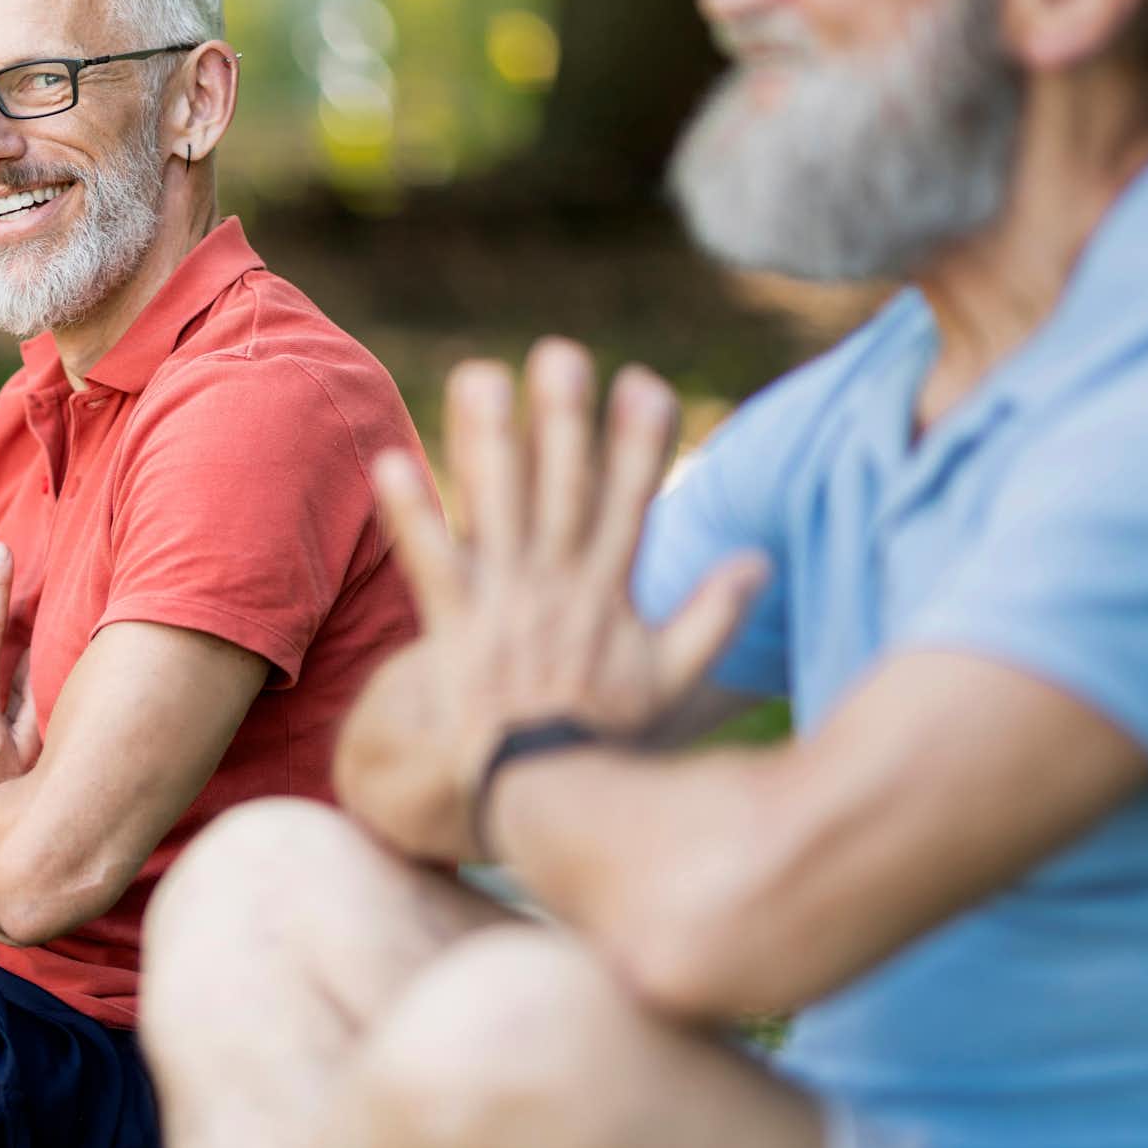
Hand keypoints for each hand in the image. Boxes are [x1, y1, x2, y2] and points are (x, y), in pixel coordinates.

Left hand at [345, 338, 766, 860]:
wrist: (539, 794)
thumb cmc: (600, 733)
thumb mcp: (669, 680)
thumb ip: (712, 618)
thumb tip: (758, 560)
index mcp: (608, 591)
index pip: (631, 501)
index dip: (639, 442)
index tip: (643, 382)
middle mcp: (558, 585)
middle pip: (563, 489)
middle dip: (563, 420)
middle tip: (560, 354)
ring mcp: (505, 602)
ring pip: (497, 507)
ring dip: (487, 440)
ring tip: (477, 376)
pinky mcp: (454, 625)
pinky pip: (430, 561)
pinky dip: (411, 515)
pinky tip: (389, 463)